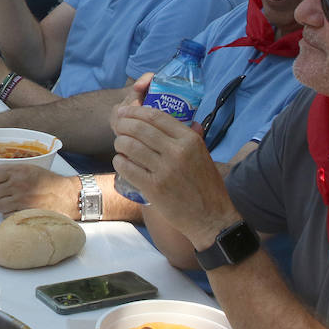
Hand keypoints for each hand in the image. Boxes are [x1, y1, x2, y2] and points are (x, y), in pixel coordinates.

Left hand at [0, 165, 78, 215]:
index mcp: (19, 171)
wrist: (68, 197)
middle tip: (4, 195)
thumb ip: (14, 172)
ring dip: (4, 206)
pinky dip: (11, 215)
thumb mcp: (32, 169)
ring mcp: (20, 200)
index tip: (0, 182)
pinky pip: (6, 217)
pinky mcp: (24, 214)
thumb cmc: (52, 183)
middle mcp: (18, 185)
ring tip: (14, 203)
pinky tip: (20, 210)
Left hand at [111, 86, 234, 247]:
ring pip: (130, 146)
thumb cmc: (207, 186)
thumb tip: (182, 119)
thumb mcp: (203, 154)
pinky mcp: (154, 188)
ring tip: (119, 145)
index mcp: (190, 140)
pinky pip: (127, 168)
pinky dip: (119, 162)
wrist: (212, 218)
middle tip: (117, 125)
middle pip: (139, 128)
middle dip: (123, 124)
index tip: (125, 111)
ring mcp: (164, 170)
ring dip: (119, 143)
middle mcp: (177, 151)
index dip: (135, 111)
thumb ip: (191, 137)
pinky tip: (120, 162)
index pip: (156, 116)